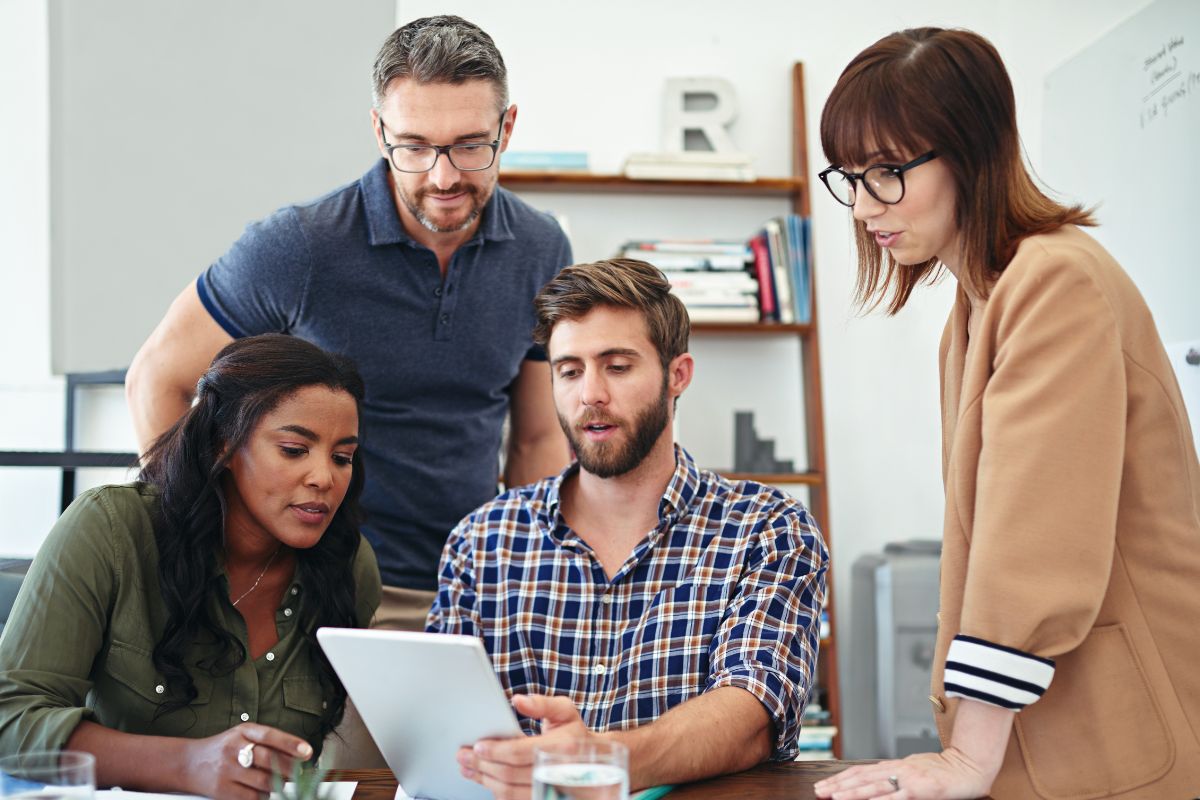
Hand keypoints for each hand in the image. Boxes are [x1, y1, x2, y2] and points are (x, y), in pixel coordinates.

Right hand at [181, 722, 312, 799]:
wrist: (189, 763)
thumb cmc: (224, 748)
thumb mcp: (243, 736)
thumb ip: (267, 742)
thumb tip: (298, 756)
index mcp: (242, 732)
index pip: (269, 736)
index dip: (290, 744)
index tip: (307, 751)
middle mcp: (233, 749)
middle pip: (268, 760)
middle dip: (290, 768)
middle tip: (300, 773)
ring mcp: (226, 771)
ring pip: (262, 781)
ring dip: (277, 785)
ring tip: (281, 783)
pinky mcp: (222, 790)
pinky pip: (250, 797)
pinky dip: (263, 797)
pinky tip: (264, 792)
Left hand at [457, 694, 594, 799]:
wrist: (595, 762)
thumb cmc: (576, 735)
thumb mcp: (565, 711)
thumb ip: (541, 703)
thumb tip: (518, 700)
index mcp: (562, 747)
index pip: (521, 752)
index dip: (496, 750)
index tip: (477, 746)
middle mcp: (556, 772)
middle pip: (510, 774)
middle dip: (483, 765)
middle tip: (463, 756)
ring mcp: (550, 791)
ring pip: (509, 791)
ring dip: (484, 779)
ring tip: (468, 767)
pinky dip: (494, 790)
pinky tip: (484, 779)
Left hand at [813, 748, 996, 799]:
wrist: (969, 766)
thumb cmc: (943, 770)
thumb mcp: (914, 769)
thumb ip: (896, 776)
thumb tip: (876, 783)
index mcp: (894, 766)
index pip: (860, 772)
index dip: (840, 779)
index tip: (824, 785)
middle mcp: (897, 769)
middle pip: (861, 778)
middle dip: (837, 785)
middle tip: (819, 791)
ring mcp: (908, 779)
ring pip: (873, 787)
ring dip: (851, 793)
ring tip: (833, 797)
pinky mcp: (920, 790)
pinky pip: (895, 798)